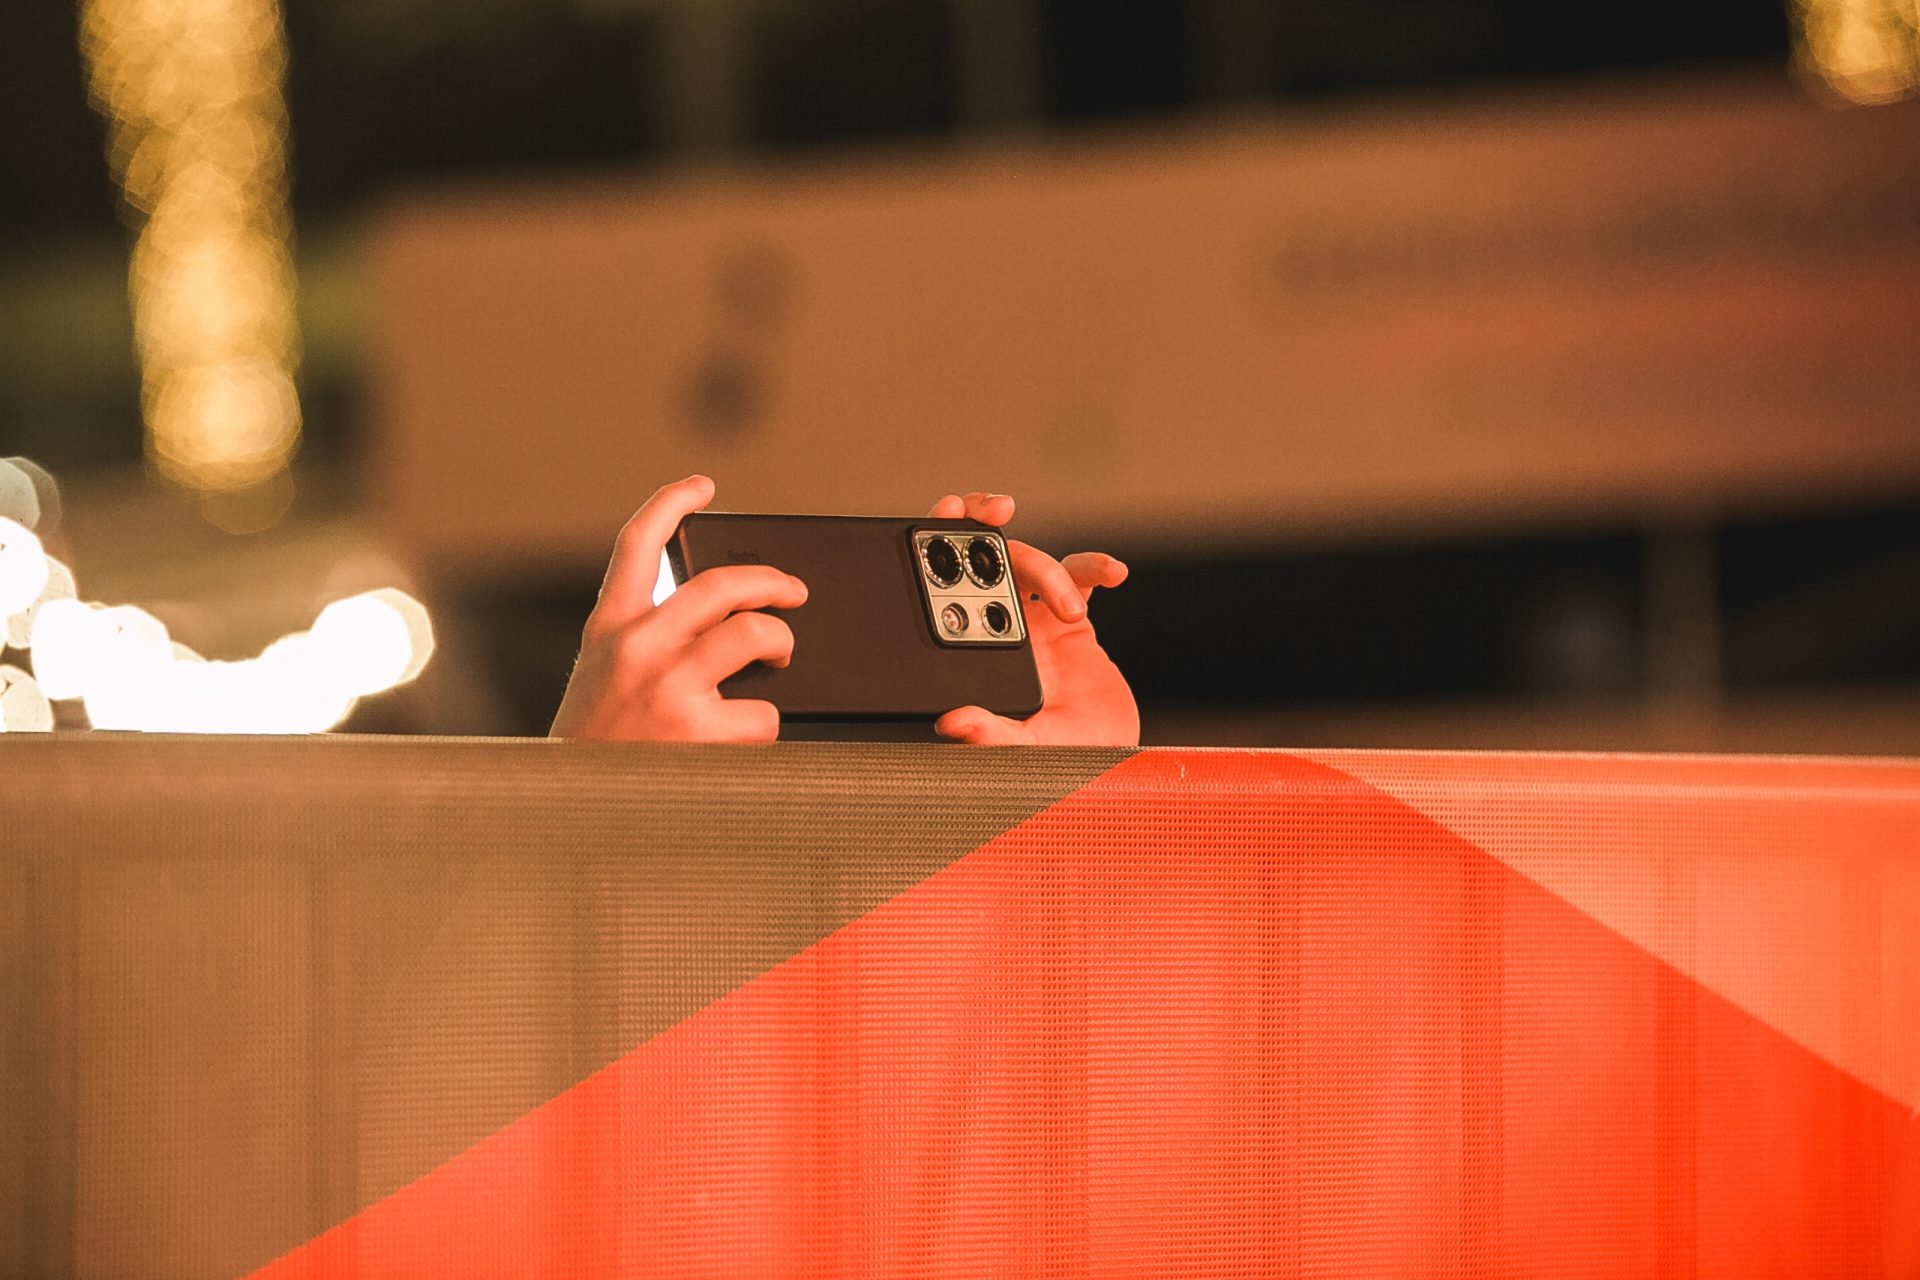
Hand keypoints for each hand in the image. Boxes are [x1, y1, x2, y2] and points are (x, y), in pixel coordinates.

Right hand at [550, 475, 806, 741]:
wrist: (564, 822)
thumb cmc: (591, 759)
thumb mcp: (597, 686)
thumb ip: (642, 649)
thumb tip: (724, 630)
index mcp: (607, 631)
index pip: (636, 545)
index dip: (671, 503)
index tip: (700, 486)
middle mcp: (638, 647)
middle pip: (722, 584)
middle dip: (772, 581)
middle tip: (794, 591)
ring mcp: (671, 686)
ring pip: (755, 635)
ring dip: (783, 645)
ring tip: (782, 661)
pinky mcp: (701, 730)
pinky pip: (763, 713)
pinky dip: (764, 728)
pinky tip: (745, 743)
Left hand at [927, 492, 1138, 745]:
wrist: (1109, 767)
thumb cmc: (1059, 763)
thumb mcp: (1025, 753)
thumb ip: (992, 736)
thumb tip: (952, 723)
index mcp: (968, 653)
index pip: (937, 589)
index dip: (933, 547)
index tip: (943, 516)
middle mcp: (994, 631)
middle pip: (981, 560)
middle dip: (983, 524)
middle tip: (995, 509)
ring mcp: (1033, 621)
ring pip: (1033, 564)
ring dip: (1052, 572)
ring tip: (1071, 608)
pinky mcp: (1073, 619)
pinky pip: (1082, 574)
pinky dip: (1097, 566)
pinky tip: (1114, 572)